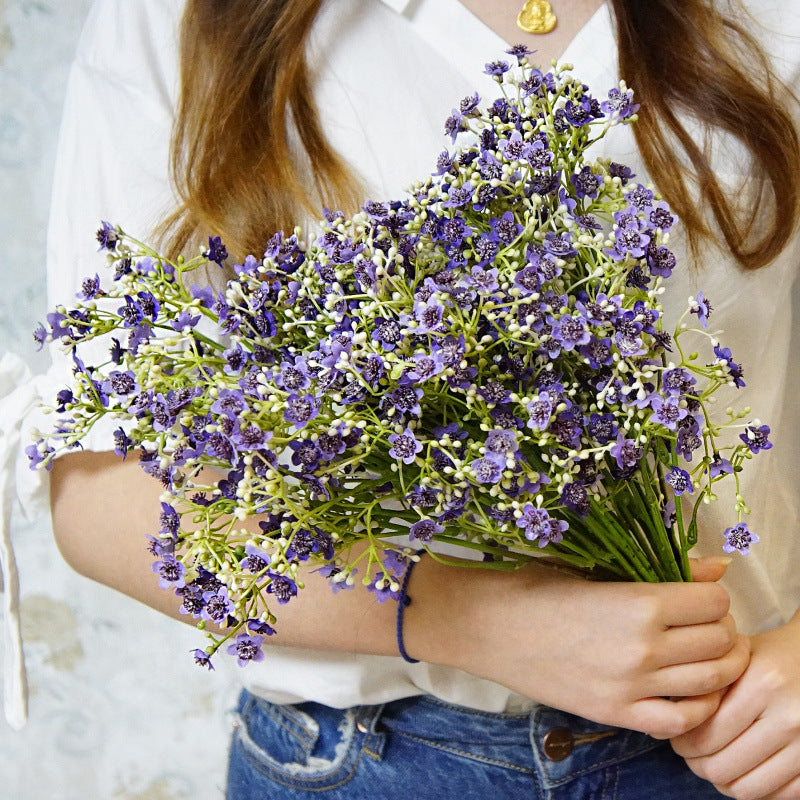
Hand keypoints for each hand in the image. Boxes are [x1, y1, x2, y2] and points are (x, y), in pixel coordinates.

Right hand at [407, 555, 749, 738]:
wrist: (486, 625)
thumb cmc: (533, 587)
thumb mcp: (594, 567)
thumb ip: (663, 570)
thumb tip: (717, 568)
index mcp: (638, 602)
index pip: (713, 601)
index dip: (710, 593)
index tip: (695, 591)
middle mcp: (643, 648)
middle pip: (719, 640)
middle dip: (718, 625)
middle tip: (698, 618)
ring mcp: (631, 686)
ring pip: (711, 680)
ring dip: (716, 662)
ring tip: (697, 649)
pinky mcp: (615, 712)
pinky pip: (681, 721)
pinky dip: (697, 706)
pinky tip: (686, 688)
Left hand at [671, 618, 799, 798]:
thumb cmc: (772, 656)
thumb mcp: (737, 658)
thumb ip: (705, 687)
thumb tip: (661, 724)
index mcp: (762, 684)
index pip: (705, 736)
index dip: (683, 744)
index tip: (678, 739)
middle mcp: (788, 716)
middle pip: (722, 767)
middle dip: (698, 764)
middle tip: (692, 754)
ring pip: (747, 788)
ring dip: (724, 781)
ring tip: (715, 763)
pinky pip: (778, 796)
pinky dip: (755, 790)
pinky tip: (744, 770)